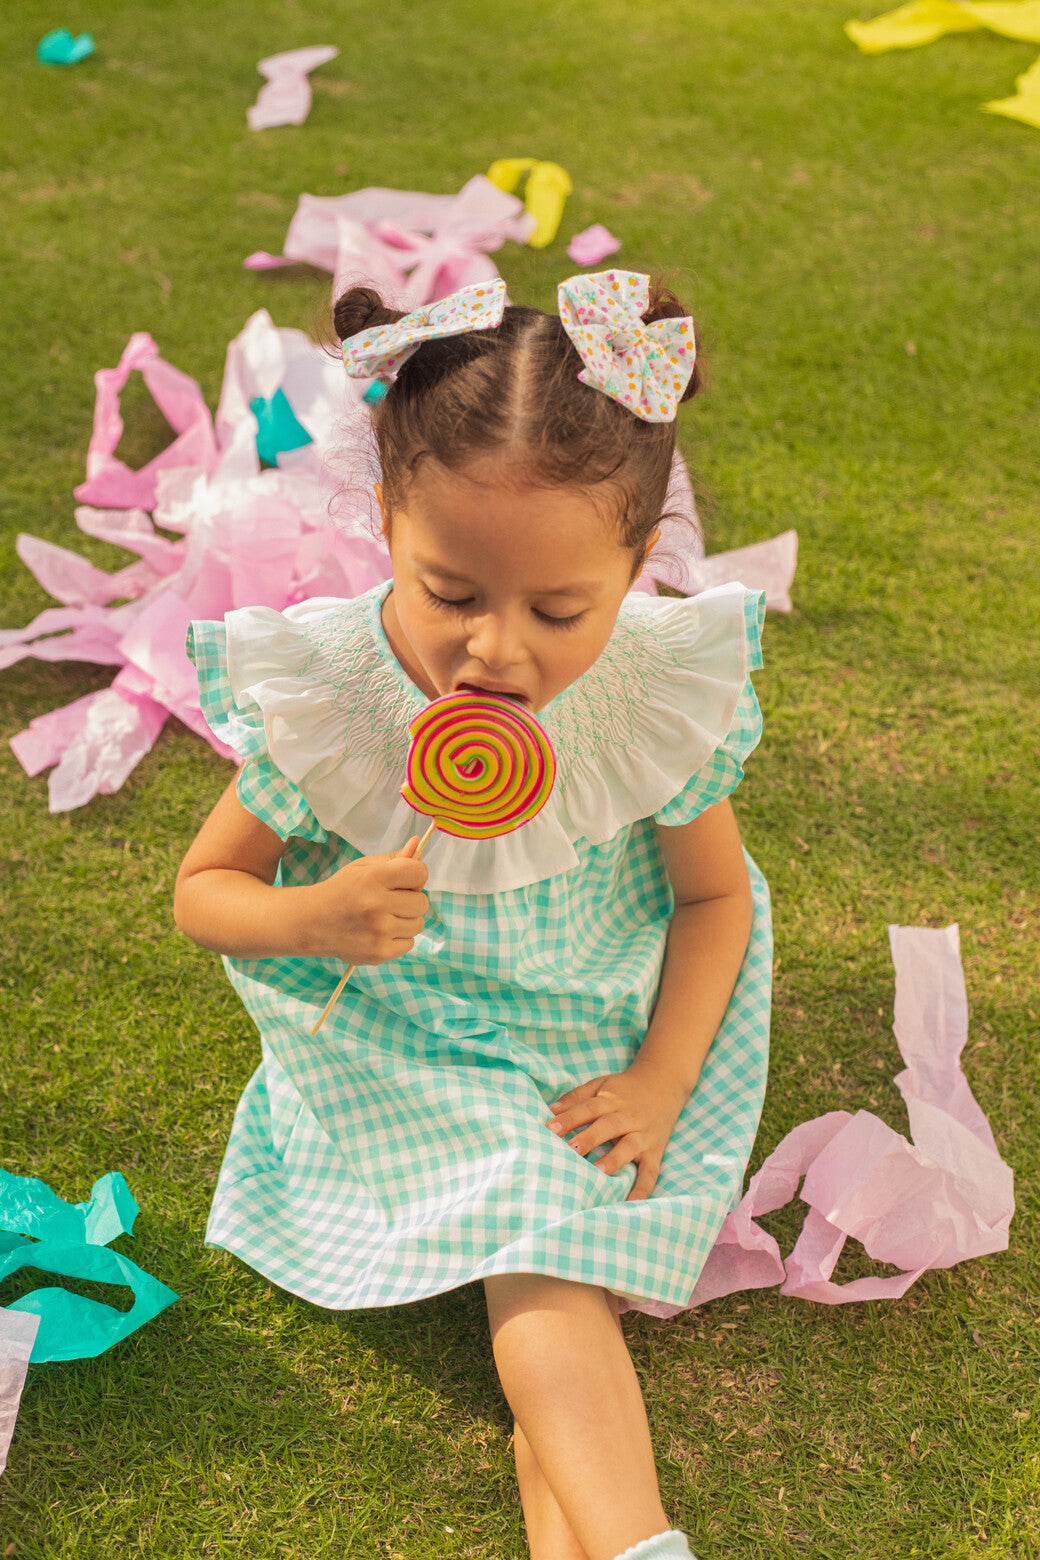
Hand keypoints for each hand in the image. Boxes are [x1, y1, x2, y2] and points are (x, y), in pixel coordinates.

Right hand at [302, 835, 428, 963]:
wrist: (310, 922)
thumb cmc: (341, 891)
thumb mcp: (362, 867)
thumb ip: (393, 859)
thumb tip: (418, 844)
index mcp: (372, 878)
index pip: (419, 873)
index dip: (414, 875)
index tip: (402, 879)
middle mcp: (376, 906)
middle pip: (422, 902)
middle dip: (410, 900)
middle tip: (389, 901)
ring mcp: (378, 932)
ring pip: (418, 924)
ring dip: (405, 920)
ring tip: (383, 917)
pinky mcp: (379, 953)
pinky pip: (409, 944)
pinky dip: (398, 938)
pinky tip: (378, 932)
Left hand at [545, 1065, 689, 1200]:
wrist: (664, 1082)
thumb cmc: (624, 1089)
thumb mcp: (601, 1085)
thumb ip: (576, 1097)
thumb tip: (550, 1110)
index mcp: (611, 1100)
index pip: (588, 1108)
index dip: (570, 1118)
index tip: (550, 1128)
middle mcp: (628, 1117)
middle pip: (608, 1126)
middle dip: (590, 1138)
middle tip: (571, 1149)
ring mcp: (643, 1135)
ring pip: (629, 1147)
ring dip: (614, 1160)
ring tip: (597, 1173)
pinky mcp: (655, 1152)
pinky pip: (650, 1172)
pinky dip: (643, 1189)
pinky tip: (631, 1203)